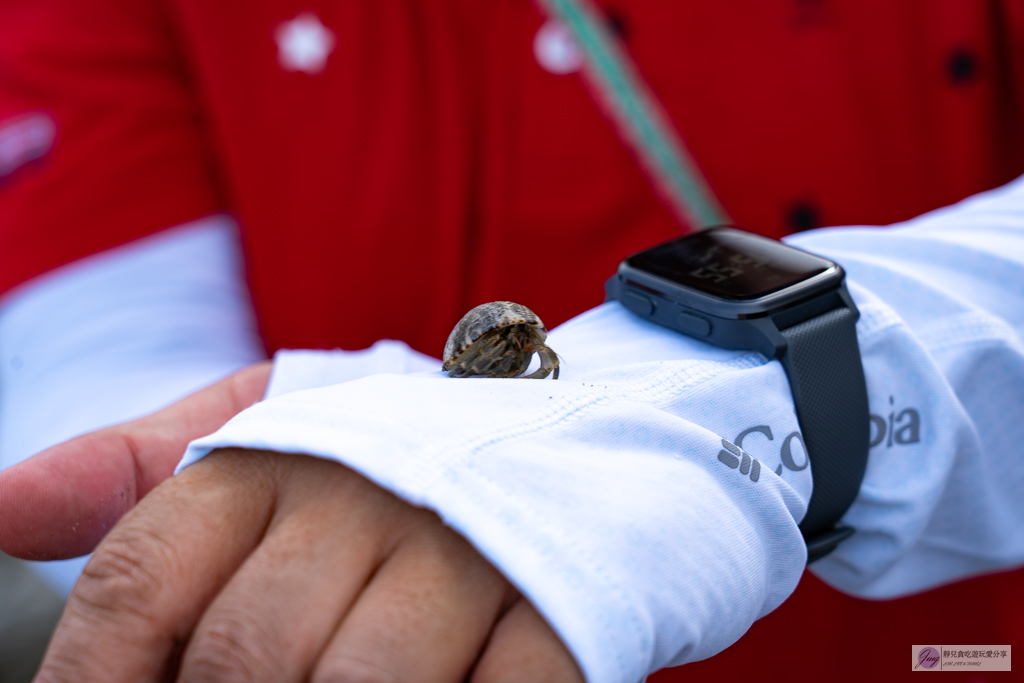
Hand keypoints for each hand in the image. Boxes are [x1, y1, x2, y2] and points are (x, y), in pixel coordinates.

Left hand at [0, 365, 581, 681]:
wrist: (557, 431)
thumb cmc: (381, 453)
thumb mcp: (256, 435)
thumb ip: (131, 470)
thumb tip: (1, 510)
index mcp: (275, 453)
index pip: (141, 576)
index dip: (91, 679)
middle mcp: (369, 495)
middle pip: (240, 655)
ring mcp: (470, 551)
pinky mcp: (554, 605)